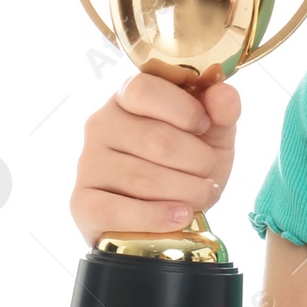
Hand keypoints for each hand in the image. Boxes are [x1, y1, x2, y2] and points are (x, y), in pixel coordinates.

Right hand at [70, 73, 242, 249]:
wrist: (165, 214)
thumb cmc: (187, 163)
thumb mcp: (213, 134)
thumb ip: (222, 110)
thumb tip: (223, 92)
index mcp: (128, 96)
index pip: (145, 89)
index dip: (184, 109)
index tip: (205, 127)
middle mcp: (101, 124)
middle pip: (156, 140)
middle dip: (197, 162)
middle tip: (209, 174)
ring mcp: (88, 163)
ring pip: (143, 179)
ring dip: (187, 192)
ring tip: (202, 196)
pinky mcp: (82, 202)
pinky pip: (117, 211)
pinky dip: (156, 217)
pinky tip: (180, 216)